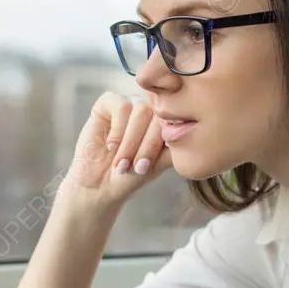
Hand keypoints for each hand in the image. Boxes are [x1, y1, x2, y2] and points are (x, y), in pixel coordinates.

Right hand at [63, 92, 173, 206]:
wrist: (100, 186)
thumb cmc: (130, 176)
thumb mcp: (159, 164)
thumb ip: (174, 146)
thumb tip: (188, 130)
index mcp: (164, 123)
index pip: (174, 121)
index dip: (160, 145)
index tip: (146, 168)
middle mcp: (149, 109)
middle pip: (158, 115)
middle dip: (147, 146)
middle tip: (135, 167)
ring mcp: (130, 104)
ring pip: (141, 110)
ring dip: (131, 142)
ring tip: (122, 162)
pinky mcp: (108, 102)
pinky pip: (121, 106)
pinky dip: (118, 130)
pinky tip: (111, 146)